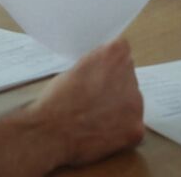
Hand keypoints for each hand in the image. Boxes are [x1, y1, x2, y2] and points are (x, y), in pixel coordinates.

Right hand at [0, 38, 143, 175]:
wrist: (46, 131)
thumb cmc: (52, 99)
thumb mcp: (72, 69)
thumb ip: (93, 61)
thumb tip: (103, 56)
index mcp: (112, 53)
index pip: (122, 48)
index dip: (109, 62)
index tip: (101, 72)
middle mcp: (128, 73)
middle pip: (128, 75)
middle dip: (115, 85)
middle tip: (92, 99)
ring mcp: (134, 102)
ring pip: (132, 99)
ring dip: (118, 106)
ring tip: (92, 116)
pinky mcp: (134, 127)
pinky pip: (133, 126)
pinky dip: (120, 130)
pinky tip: (100, 131)